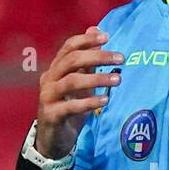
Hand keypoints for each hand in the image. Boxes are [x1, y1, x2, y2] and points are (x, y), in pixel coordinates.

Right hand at [37, 26, 123, 158]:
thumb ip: (87, 61)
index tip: (107, 37)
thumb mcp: (79, 84)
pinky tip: (105, 100)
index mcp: (55, 68)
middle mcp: (49, 79)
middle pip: (71, 60)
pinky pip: (70, 106)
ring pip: (71, 81)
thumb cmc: (68, 108)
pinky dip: (89, 102)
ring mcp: (48, 97)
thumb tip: (96, 30)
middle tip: (120, 57)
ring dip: (97, 78)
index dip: (87, 40)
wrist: (52, 139)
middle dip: (97, 56)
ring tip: (118, 79)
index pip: (69, 47)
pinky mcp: (52, 115)